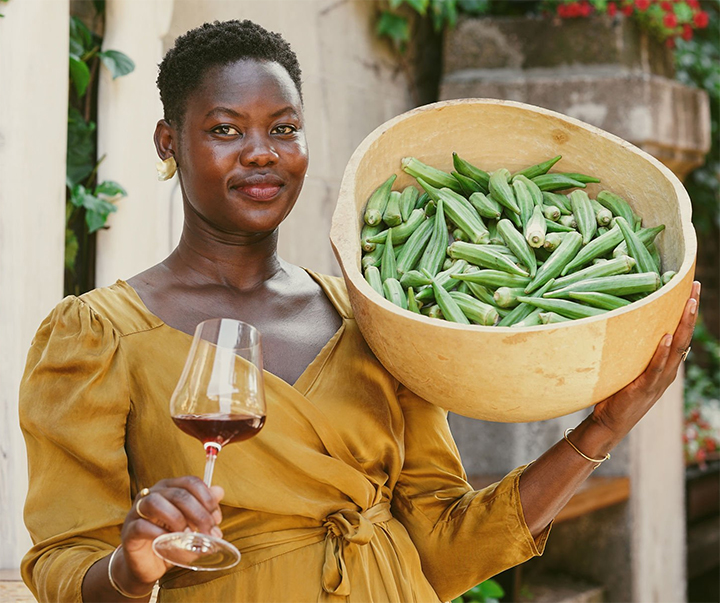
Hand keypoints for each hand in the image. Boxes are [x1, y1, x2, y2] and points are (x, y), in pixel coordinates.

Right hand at [115, 477, 224, 587]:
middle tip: (209, 533)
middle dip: (199, 514)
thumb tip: (219, 491)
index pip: (190, 482)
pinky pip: (142, 526)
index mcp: (169, 487)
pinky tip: (170, 542)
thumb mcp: (192, 523)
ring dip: (177, 519)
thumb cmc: (171, 539)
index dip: (207, 498)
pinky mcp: (129, 531)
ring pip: (156, 502)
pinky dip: (160, 534)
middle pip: (178, 494)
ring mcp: (137, 511)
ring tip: (188, 535)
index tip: (217, 519)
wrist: (149, 565)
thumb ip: (205, 507)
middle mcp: (152, 494)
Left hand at [591, 280, 700, 446]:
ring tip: (688, 304)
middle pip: (684, 336)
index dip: (687, 312)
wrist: (610, 423)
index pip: (681, 333)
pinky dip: (662, 352)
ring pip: (676, 349)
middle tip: (696, 287)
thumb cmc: (616, 393)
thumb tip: (621, 322)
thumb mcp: (628, 367)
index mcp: (665, 364)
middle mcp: (667, 370)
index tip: (692, 288)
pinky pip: (655, 367)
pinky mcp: (644, 388)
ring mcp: (658, 379)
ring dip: (683, 325)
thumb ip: (632, 350)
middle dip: (690, 311)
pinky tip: (667, 337)